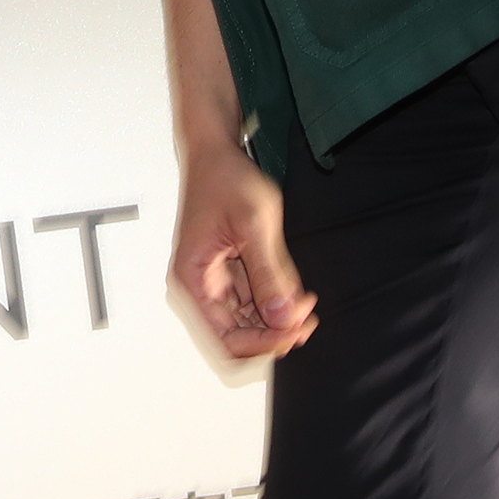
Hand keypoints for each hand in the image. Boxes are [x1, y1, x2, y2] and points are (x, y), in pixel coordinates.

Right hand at [169, 141, 315, 359]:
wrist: (216, 154)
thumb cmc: (223, 179)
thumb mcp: (253, 224)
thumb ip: (268, 273)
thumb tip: (282, 317)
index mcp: (193, 280)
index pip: (226, 340)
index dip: (264, 343)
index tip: (295, 329)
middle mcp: (200, 287)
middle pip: (238, 338)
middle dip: (275, 332)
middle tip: (306, 316)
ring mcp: (215, 282)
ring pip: (250, 323)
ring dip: (279, 319)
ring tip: (305, 301)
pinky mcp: (230, 274)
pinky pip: (255, 302)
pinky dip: (277, 302)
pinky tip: (296, 291)